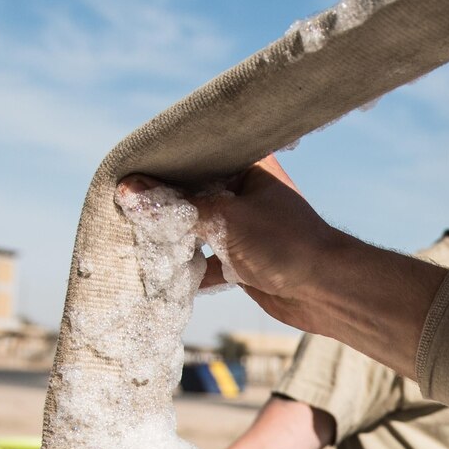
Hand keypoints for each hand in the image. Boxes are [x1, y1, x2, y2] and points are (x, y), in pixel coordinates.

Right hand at [119, 159, 339, 334]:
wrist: (325, 292)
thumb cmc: (284, 243)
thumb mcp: (224, 218)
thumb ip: (176, 207)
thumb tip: (129, 191)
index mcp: (248, 165)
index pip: (197, 156)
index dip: (164, 163)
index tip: (128, 168)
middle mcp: (245, 192)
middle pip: (192, 194)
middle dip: (162, 204)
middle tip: (123, 204)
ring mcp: (243, 228)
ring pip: (196, 229)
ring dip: (170, 237)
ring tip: (133, 235)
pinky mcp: (241, 261)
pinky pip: (205, 262)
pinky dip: (186, 268)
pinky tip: (160, 271)